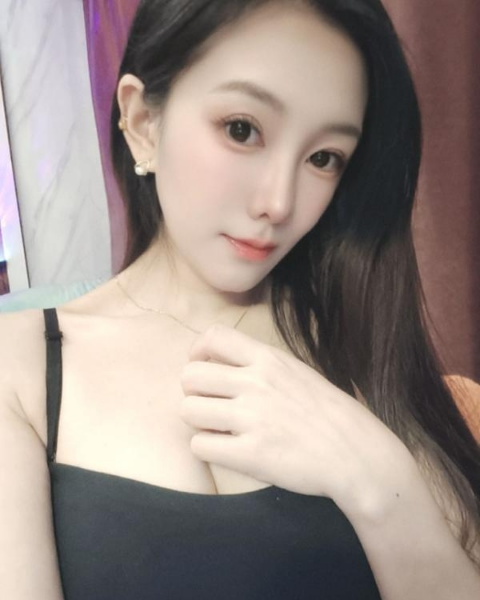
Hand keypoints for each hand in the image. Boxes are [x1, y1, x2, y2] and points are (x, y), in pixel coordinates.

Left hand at [179, 323, 413, 508]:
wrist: (357, 454)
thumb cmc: (328, 413)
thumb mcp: (297, 372)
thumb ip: (260, 365)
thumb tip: (220, 363)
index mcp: (269, 359)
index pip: (213, 336)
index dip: (198, 352)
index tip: (203, 367)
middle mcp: (256, 384)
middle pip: (189, 376)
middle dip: (193, 392)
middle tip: (209, 405)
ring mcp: (251, 419)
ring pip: (188, 410)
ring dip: (198, 421)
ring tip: (218, 429)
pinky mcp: (249, 455)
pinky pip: (200, 446)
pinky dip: (207, 448)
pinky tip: (227, 449)